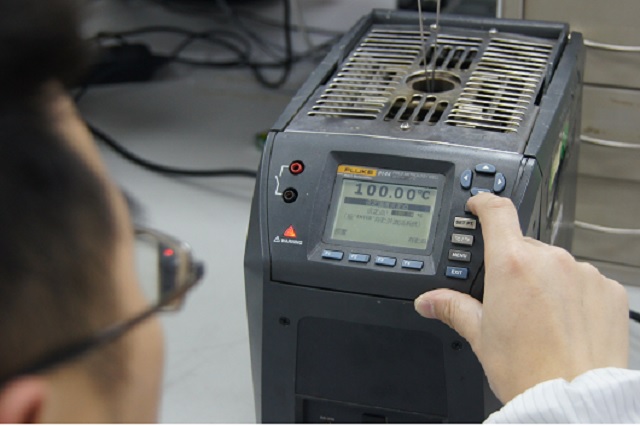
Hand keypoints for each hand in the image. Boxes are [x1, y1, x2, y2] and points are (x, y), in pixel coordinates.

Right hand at [415, 193, 628, 402]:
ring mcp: (583, 273)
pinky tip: (566, 323)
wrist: (572, 399)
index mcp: (511, 265)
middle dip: (515, 265)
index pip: (497, 212)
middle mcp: (550, 260)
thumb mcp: (480, 336)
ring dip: (547, 280)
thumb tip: (428, 301)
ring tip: (541, 318)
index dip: (484, 203)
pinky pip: (585, 281)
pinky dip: (574, 295)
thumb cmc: (527, 370)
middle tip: (510, 298)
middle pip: (525, 246)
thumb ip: (453, 307)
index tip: (479, 206)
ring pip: (557, 264)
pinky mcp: (608, 290)